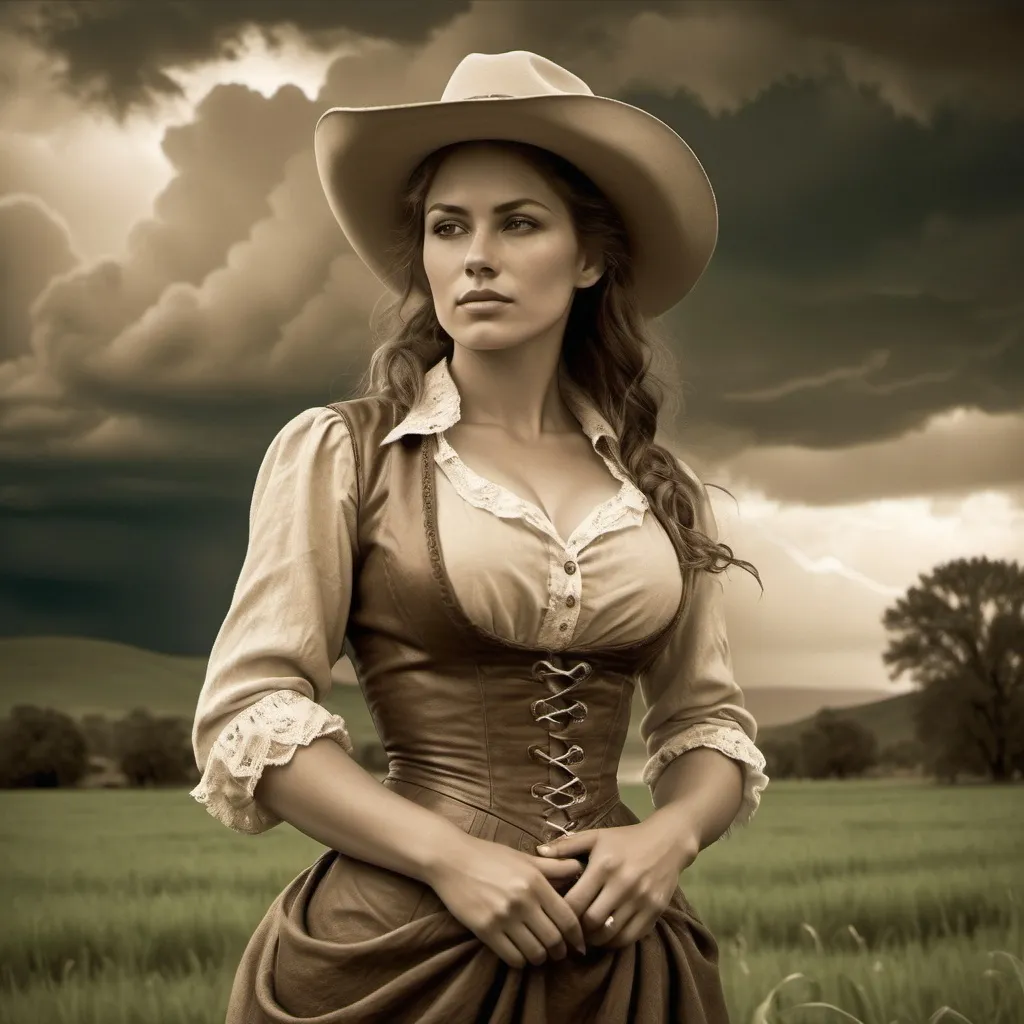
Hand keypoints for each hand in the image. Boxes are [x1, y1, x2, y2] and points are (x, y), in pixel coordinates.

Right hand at [426, 832, 588, 967]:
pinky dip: (521, 960)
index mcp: (535, 881)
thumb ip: (553, 867)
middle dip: (560, 950)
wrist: (451, 859)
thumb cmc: (489, 856)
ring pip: (535, 953)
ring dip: (540, 957)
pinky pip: (512, 958)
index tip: (579, 944)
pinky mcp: (485, 930)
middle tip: (559, 952)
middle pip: (554, 939)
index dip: (577, 936)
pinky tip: (520, 953)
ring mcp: (503, 917)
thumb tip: (579, 867)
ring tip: (539, 953)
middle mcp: (522, 900)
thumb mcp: (523, 858)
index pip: (567, 918)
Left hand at [536, 816, 699, 948]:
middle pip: (592, 921)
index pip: (576, 901)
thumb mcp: (596, 836)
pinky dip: (615, 941)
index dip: (562, 914)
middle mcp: (623, 884)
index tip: (556, 916)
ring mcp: (641, 900)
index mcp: (604, 865)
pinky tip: (606, 935)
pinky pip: (630, 937)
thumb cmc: (625, 840)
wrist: (667, 842)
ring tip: (586, 934)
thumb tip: (538, 853)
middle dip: (578, 929)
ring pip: (611, 934)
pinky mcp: (655, 912)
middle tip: (570, 930)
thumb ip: (566, 846)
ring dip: (595, 939)